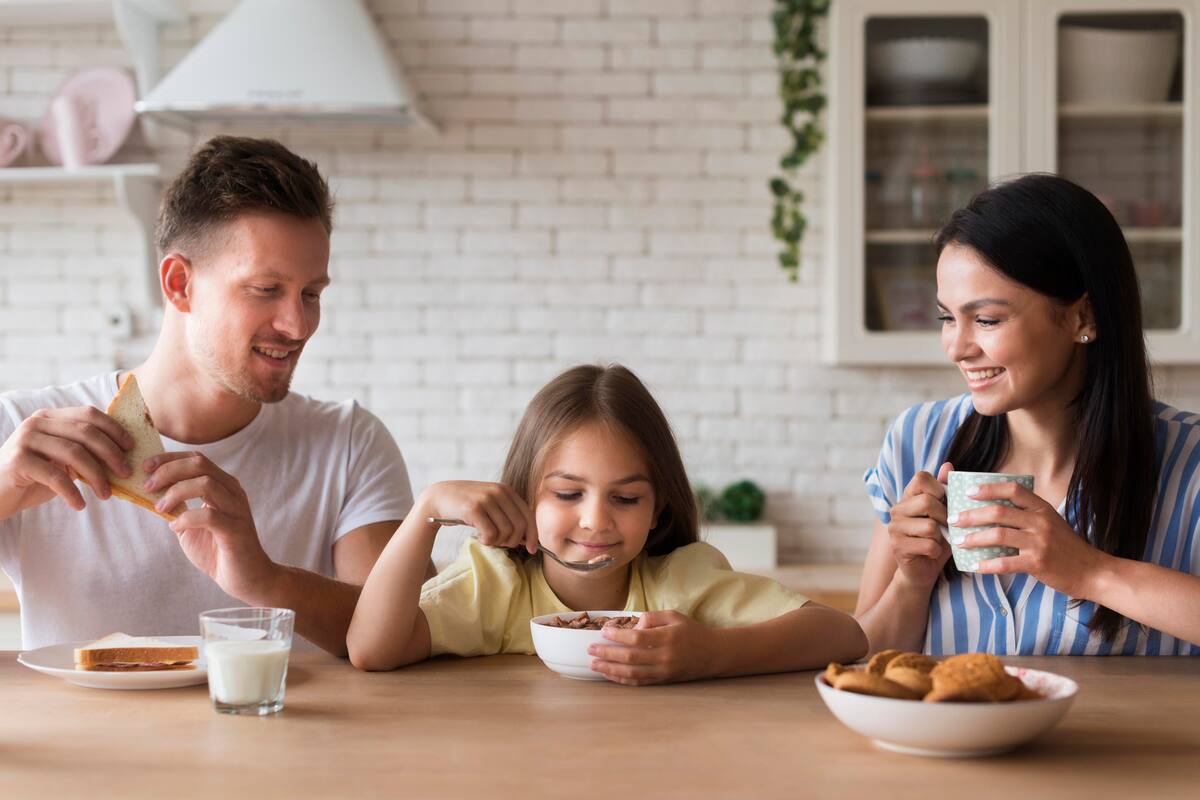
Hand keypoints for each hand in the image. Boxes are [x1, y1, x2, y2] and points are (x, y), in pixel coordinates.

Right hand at [0, 406, 133, 514]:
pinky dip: (72, 492)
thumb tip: (123, 457)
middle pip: (86, 432)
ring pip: (74, 453)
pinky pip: (55, 476)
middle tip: (126, 473)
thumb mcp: (61, 461)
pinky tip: (80, 505)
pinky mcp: (18, 461)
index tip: (131, 447)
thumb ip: (83, 452)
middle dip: (111, 453)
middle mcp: (37, 423)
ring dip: (96, 476)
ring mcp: (25, 440)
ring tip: (106, 495)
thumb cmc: (32, 478)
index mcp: (50, 417)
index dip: (114, 429)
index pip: (89, 414)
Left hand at [145, 451, 275, 598]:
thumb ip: (176, 508)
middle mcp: (233, 492)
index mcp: (223, 486)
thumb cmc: (216, 550)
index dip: (168, 459)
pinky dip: (186, 519)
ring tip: (161, 508)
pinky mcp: (236, 530)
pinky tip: (175, 527)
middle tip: (148, 486)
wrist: (244, 577)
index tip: (145, 467)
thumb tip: (149, 494)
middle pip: (199, 464)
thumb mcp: (190, 525)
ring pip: (206, 484)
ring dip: (176, 493)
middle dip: (168, 471)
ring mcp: (237, 509)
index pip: (196, 459)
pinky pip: (209, 516)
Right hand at [417, 481, 535, 553]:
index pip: (528, 515)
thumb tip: (527, 538)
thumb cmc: (467, 505)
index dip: (533, 535)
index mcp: (506, 490)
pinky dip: (487, 541)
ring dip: (498, 542)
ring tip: (487, 538)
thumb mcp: (490, 503)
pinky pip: (491, 534)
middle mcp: (499, 492)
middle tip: (501, 544)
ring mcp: (486, 499)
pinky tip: (479, 537)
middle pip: (519, 526)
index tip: (532, 549)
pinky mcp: (474, 509)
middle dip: (514, 541)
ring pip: (506, 532)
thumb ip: (507, 514)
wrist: (438, 497)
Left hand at [586, 610, 715, 685]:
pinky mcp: (663, 681)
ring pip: (632, 673)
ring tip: (594, 664)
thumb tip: (634, 623)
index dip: (617, 636)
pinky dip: (622, 679)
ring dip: (610, 669)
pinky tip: (610, 675)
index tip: (603, 632)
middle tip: (590, 649)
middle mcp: (664, 657)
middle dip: (607, 653)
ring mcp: (663, 671)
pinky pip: (639, 682)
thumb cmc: (691, 631)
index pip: (636, 638)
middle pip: (630, 657)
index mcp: (667, 637)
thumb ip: (652, 617)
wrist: (713, 654)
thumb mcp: (674, 616)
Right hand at [886, 462, 952, 588]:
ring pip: (930, 526)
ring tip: (938, 541)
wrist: (923, 570)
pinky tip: (932, 553)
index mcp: (908, 497)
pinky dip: (937, 551)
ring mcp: (895, 528)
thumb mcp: (945, 513)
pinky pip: (928, 545)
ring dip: (942, 537)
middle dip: (944, 516)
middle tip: (946, 526)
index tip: (943, 502)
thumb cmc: (937, 539)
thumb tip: (948, 465)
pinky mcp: (897, 546)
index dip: (938, 488)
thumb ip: (945, 490)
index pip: (921, 477)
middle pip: (928, 501)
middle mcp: (897, 509)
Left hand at [952, 482, 1101, 597]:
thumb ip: (1028, 514)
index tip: (969, 491)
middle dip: (971, 515)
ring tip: (959, 542)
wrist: (1092, 571)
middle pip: (998, 511)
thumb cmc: (1067, 547)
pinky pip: (1006, 563)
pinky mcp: (1037, 563)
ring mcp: (1039, 542)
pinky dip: (987, 565)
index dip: (989, 488)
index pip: (1013, 489)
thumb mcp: (1051, 522)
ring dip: (974, 538)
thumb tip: (994, 509)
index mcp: (1042, 508)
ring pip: (998, 535)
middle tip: (953, 520)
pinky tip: (975, 566)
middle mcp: (1040, 521)